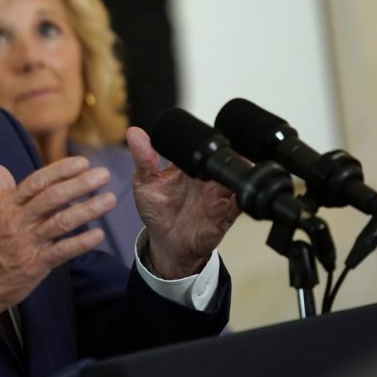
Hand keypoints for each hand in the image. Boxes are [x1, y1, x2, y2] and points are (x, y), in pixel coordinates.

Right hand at [0, 157, 114, 328]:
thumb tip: (0, 169)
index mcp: (6, 206)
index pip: (37, 181)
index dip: (61, 170)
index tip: (82, 162)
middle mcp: (17, 221)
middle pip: (52, 197)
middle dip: (80, 184)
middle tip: (103, 175)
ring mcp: (27, 243)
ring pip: (61, 221)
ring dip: (88, 209)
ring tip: (109, 199)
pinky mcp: (34, 265)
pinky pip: (62, 251)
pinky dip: (81, 242)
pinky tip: (98, 235)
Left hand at [127, 126, 239, 278]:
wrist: (166, 243)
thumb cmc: (157, 211)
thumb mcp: (144, 182)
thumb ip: (142, 159)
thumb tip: (134, 133)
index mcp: (189, 167)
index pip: (200, 147)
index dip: (202, 141)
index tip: (197, 140)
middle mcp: (207, 178)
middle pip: (221, 160)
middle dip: (220, 157)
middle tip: (211, 159)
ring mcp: (218, 195)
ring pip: (234, 178)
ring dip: (233, 175)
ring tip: (222, 177)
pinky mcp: (226, 214)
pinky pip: (240, 203)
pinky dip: (242, 198)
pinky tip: (236, 196)